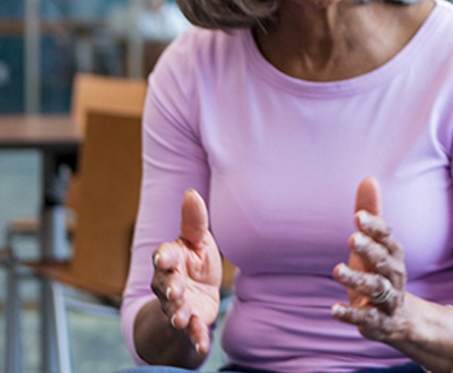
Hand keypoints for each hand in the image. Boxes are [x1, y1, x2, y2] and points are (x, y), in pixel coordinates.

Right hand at [149, 189, 222, 354]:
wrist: (196, 300)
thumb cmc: (195, 265)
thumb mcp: (198, 242)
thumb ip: (194, 222)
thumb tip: (191, 193)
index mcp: (172, 261)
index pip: (164, 257)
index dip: (164, 258)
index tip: (164, 258)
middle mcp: (168, 284)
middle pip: (164, 286)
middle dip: (170, 288)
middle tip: (177, 290)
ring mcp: (176, 306)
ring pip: (173, 309)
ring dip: (178, 313)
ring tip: (182, 317)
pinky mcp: (188, 324)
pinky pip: (190, 333)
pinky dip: (196, 338)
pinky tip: (203, 344)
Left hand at [332, 177, 410, 341]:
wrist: (398, 319)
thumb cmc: (380, 273)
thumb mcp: (374, 244)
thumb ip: (371, 214)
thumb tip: (369, 179)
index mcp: (393, 253)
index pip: (387, 237)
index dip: (375, 226)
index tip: (358, 216)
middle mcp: (394, 275)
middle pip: (384, 260)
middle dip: (370, 250)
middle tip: (352, 239)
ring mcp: (387, 299)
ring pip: (376, 288)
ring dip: (357, 280)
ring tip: (336, 271)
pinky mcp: (377, 321)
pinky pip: (366, 317)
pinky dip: (351, 314)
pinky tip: (334, 309)